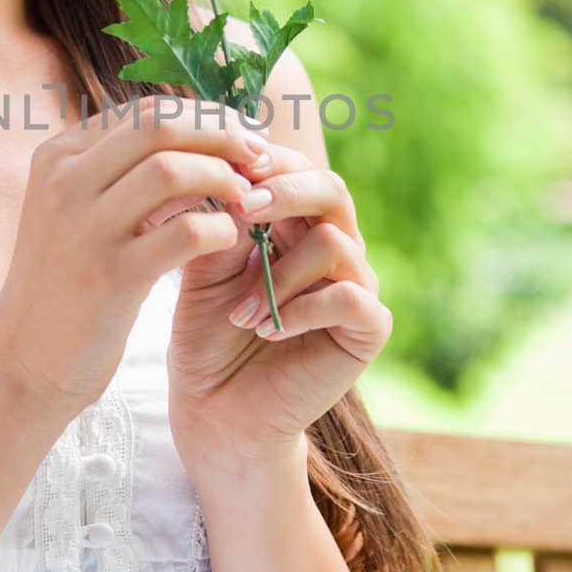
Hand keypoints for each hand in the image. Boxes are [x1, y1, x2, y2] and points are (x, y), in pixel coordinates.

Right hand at [0, 93, 261, 414]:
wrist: (22, 364)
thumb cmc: (65, 285)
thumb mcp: (75, 212)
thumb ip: (118, 171)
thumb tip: (193, 134)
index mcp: (58, 156)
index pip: (147, 110)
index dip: (207, 118)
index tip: (243, 138)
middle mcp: (65, 181)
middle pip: (160, 124)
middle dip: (222, 134)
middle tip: (260, 157)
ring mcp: (85, 227)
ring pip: (173, 170)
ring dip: (226, 178)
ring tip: (250, 200)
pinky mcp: (111, 276)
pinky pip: (186, 231)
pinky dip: (221, 228)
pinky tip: (230, 240)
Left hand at [165, 140, 391, 475]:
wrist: (216, 410)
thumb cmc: (207, 336)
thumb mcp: (203, 270)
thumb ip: (220, 222)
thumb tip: (230, 170)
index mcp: (294, 223)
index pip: (296, 167)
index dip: (268, 161)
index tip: (229, 170)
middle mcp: (333, 245)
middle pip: (331, 189)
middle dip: (286, 190)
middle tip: (243, 208)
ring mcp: (355, 285)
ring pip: (333, 243)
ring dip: (277, 275)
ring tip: (239, 314)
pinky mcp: (367, 329)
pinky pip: (348, 296)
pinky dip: (301, 309)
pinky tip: (268, 331)